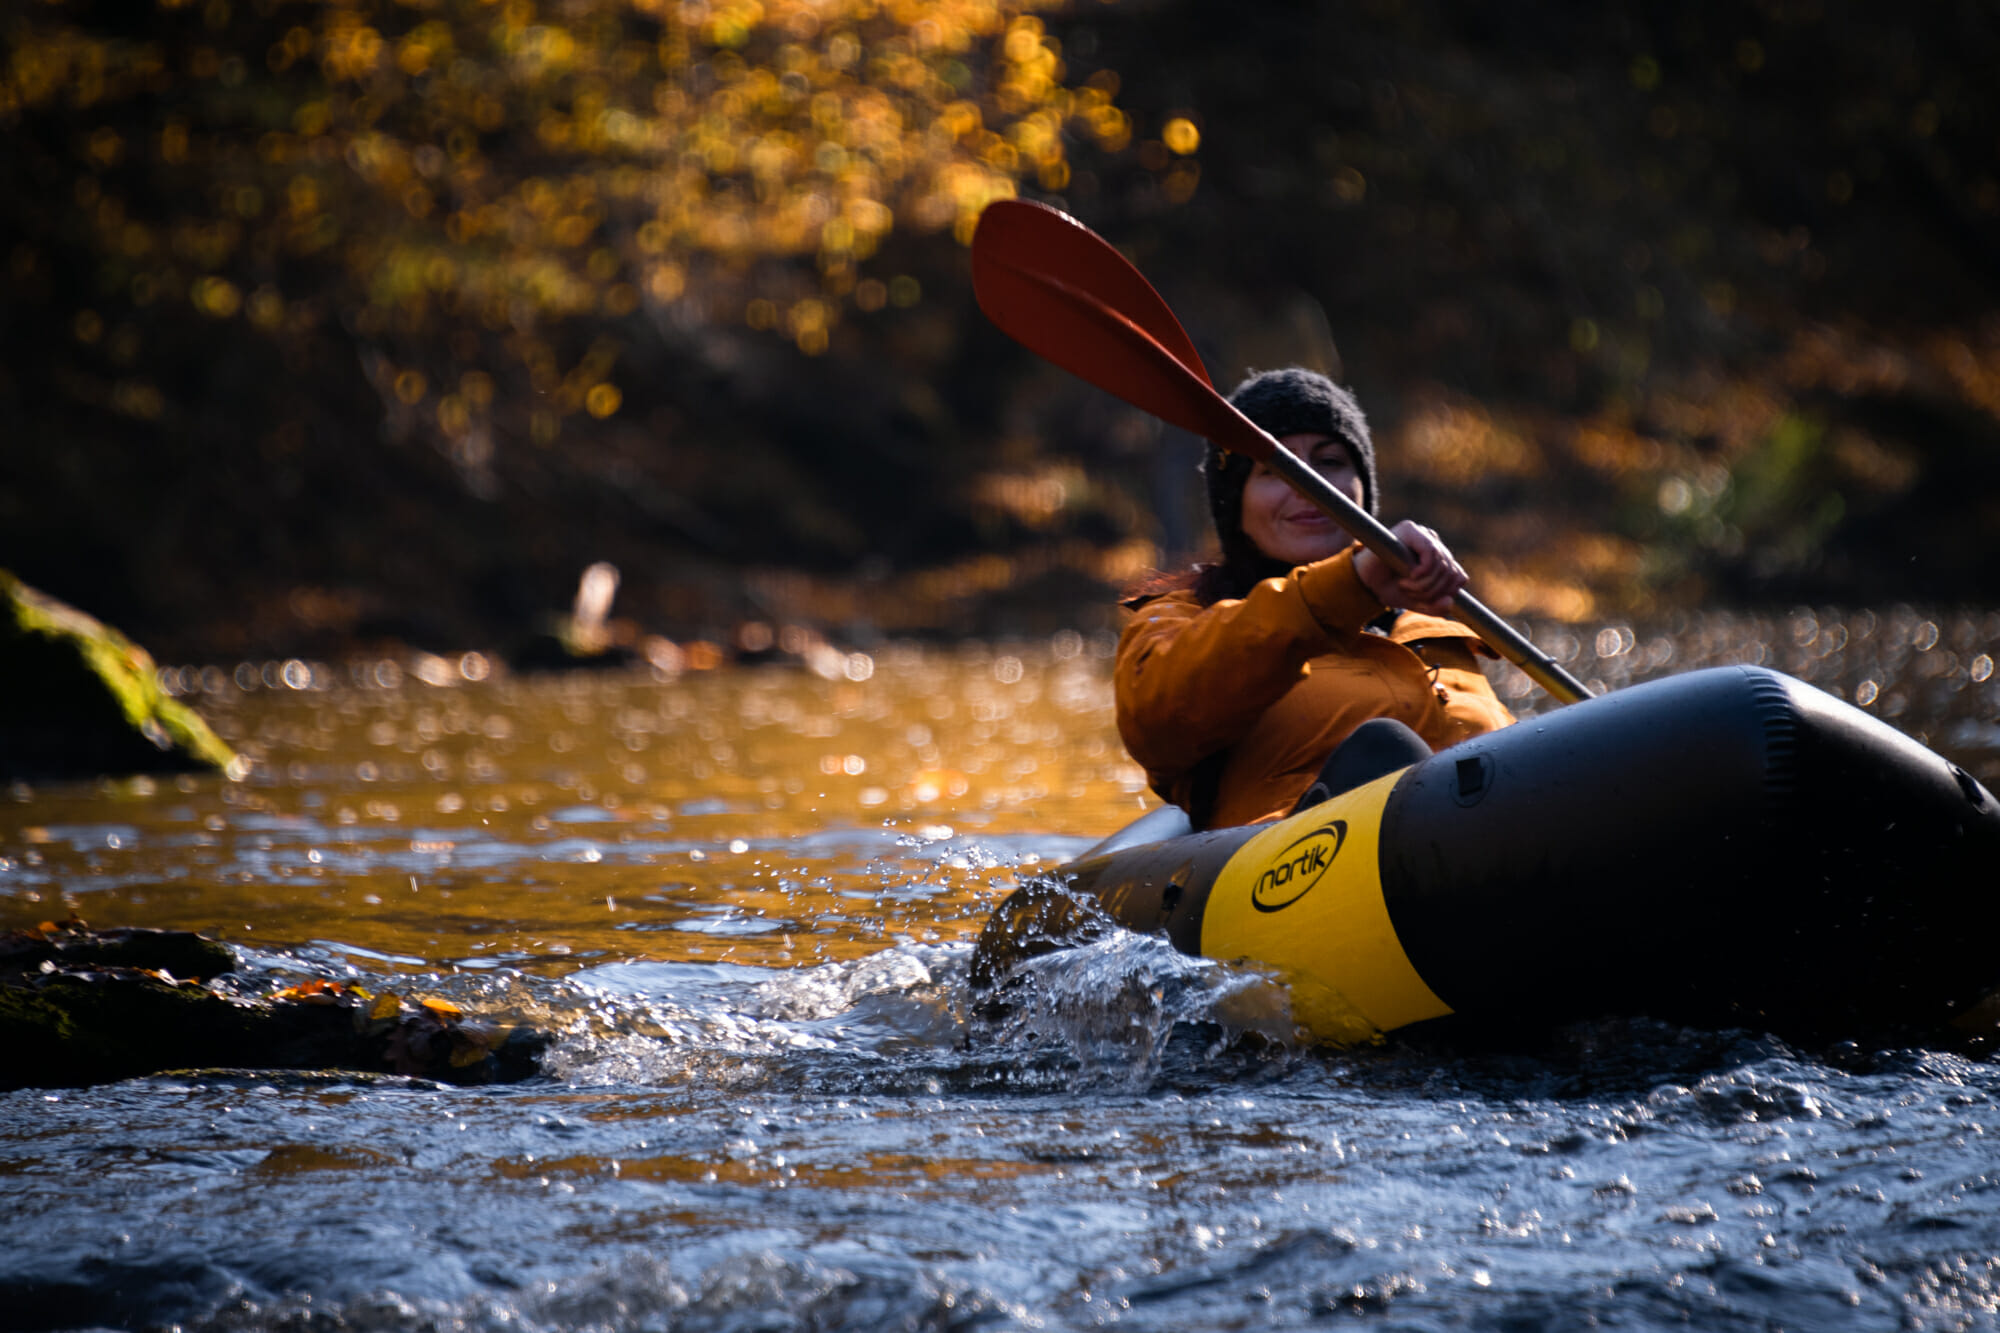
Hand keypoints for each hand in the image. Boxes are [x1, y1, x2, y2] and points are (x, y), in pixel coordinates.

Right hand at [1353, 521, 1467, 615]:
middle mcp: (1434, 543)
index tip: (1426, 601)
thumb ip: (1436, 607)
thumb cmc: (1389, 588)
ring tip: (1405, 586)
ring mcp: (1423, 534)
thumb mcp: (1417, 603)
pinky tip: (1409, 576)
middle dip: (1431, 591)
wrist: (1363, 582)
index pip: (1459, 577)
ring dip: (1424, 584)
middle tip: (1410, 594)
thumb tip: (1450, 601)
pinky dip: (1423, 571)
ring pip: (1442, 564)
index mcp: (1440, 558)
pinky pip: (1431, 552)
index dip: (1446, 593)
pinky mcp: (1410, 530)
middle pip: (1450, 572)